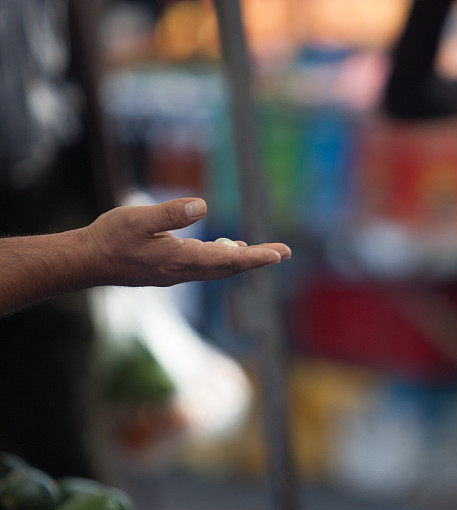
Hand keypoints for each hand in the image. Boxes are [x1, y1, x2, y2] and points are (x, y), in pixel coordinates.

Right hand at [81, 197, 290, 286]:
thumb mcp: (138, 218)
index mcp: (182, 259)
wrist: (89, 261)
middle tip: (285, 252)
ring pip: (220, 268)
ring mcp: (179, 272)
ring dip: (244, 260)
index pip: (227, 260)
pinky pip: (207, 266)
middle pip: (231, 267)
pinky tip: (229, 249)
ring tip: (266, 253)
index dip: (255, 258)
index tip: (278, 255)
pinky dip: (224, 259)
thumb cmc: (110, 238)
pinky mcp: (172, 270)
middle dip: (259, 259)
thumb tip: (203, 206)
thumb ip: (170, 214)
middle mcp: (185, 270)